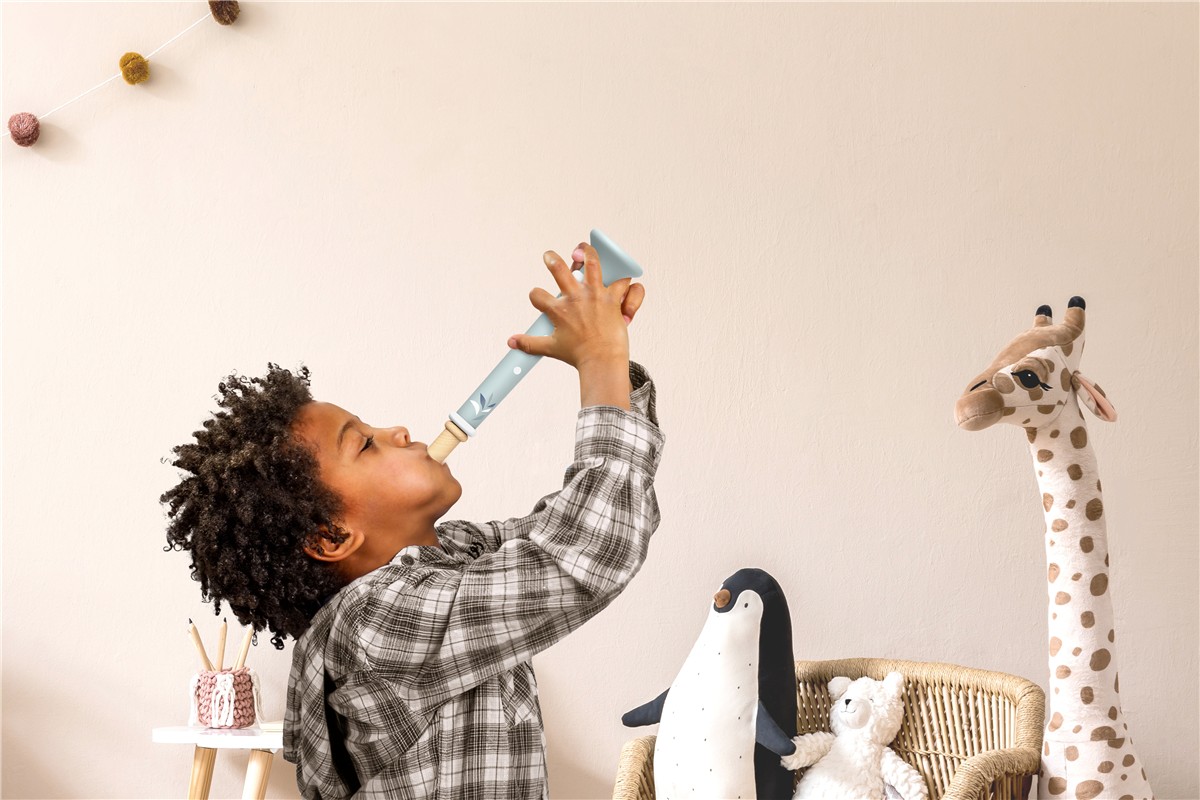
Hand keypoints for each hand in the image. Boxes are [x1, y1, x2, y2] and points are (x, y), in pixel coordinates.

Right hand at [507, 241, 645, 369]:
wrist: (602, 361)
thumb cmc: (579, 355)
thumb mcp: (550, 347)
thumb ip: (529, 343)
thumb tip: (512, 342)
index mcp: (559, 310)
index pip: (537, 295)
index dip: (535, 296)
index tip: (538, 298)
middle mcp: (576, 298)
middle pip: (559, 269)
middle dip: (551, 259)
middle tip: (549, 256)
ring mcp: (596, 295)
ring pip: (592, 263)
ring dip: (588, 253)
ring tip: (584, 250)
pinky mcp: (613, 298)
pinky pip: (623, 282)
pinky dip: (624, 281)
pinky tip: (620, 281)